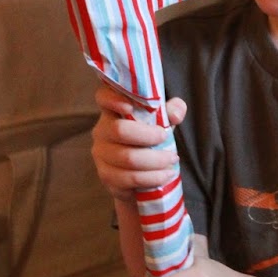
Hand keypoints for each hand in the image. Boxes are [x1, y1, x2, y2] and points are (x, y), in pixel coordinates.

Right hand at [91, 82, 186, 202]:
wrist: (142, 176)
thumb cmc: (150, 142)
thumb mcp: (162, 124)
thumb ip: (170, 112)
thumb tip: (176, 112)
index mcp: (113, 112)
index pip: (103, 98)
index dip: (113, 100)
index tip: (130, 107)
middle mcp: (102, 132)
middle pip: (120, 131)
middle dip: (148, 135)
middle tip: (166, 138)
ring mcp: (101, 156)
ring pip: (128, 158)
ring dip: (156, 160)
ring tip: (172, 160)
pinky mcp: (107, 178)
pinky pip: (130, 179)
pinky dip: (152, 178)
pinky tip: (165, 175)